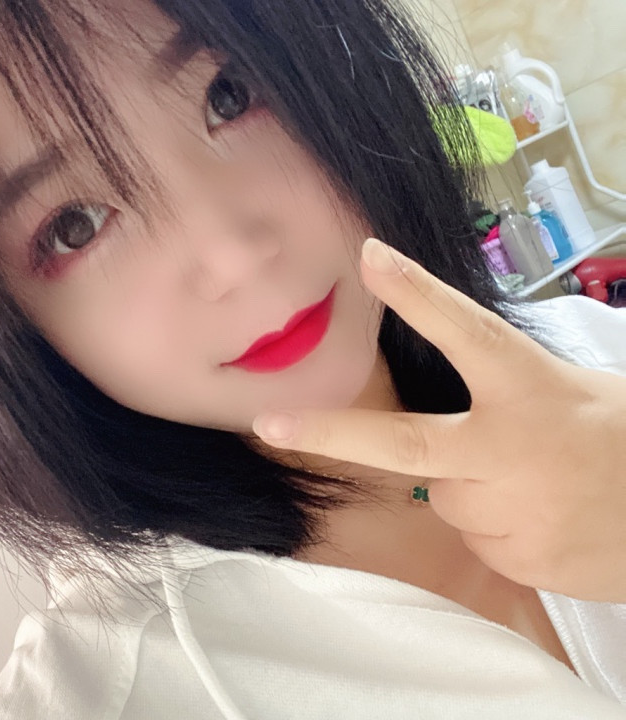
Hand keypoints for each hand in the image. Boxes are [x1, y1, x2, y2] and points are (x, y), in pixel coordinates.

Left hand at [252, 238, 625, 601]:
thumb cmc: (618, 440)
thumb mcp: (568, 392)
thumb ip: (502, 391)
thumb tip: (446, 394)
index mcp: (529, 388)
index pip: (465, 332)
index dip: (417, 294)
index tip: (370, 257)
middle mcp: (508, 448)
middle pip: (403, 443)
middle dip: (330, 432)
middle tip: (270, 424)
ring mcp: (508, 510)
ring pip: (447, 495)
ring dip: (474, 487)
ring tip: (536, 484)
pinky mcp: (515, 560)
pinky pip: (476, 532)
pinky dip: (497, 523)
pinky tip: (545, 518)